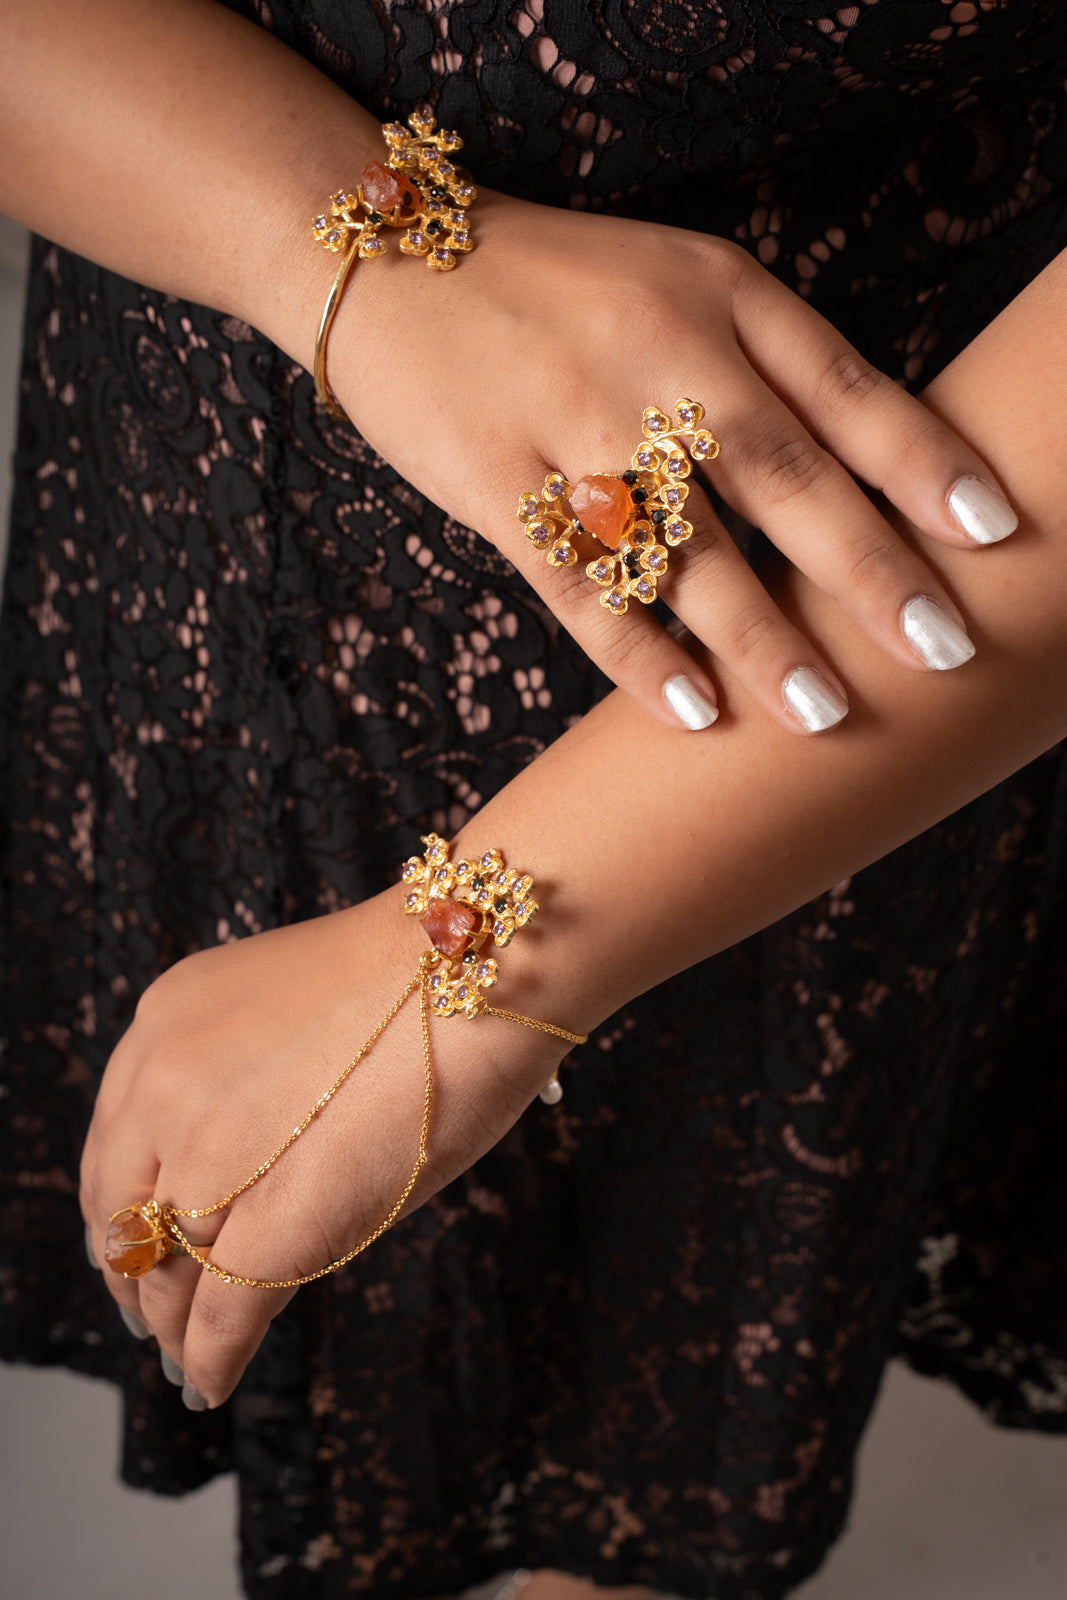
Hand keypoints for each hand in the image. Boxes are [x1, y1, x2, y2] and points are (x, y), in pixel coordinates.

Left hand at [80, 893, 565, 1406]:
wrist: (479, 968)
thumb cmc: (420, 980)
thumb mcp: (287, 1009)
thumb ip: (242, 1078)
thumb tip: (242, 1158)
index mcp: (166, 1021)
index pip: (115, 1144)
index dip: (125, 1206)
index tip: (142, 1240)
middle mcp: (162, 1083)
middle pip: (125, 1213)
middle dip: (139, 1272)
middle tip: (154, 1314)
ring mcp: (206, 1152)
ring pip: (169, 1271)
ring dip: (175, 1323)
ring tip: (185, 1358)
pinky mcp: (266, 1222)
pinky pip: (221, 1314)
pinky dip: (211, 1359)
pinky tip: (211, 1381)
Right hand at [330, 194, 1016, 734]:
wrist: (388, 258)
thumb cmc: (552, 289)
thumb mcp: (675, 283)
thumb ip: (760, 362)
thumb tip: (861, 482)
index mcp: (719, 295)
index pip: (843, 388)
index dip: (922, 465)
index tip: (991, 534)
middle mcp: (658, 351)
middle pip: (783, 473)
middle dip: (869, 570)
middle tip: (941, 648)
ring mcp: (573, 414)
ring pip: (686, 543)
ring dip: (763, 636)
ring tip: (826, 713)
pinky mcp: (494, 477)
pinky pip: (578, 581)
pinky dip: (637, 651)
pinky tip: (692, 711)